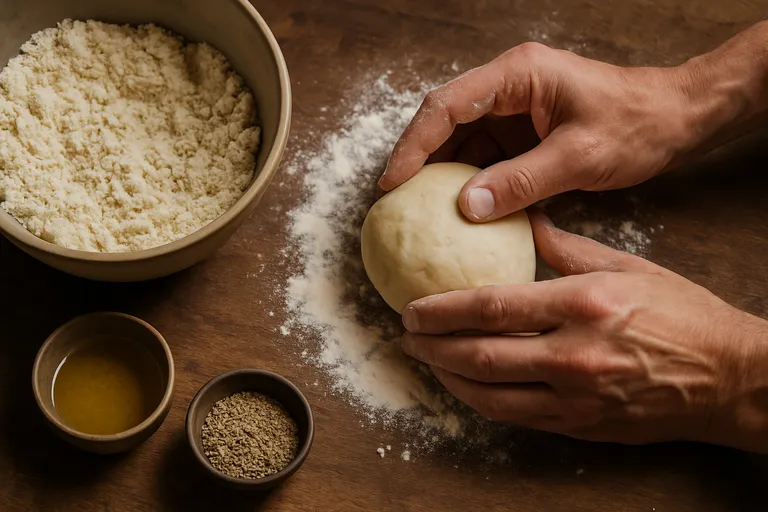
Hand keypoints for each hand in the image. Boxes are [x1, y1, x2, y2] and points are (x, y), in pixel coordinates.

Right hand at [379, 25, 767, 221]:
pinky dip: (468, 184)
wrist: (675, 118)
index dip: (413, 144)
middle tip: (394, 204)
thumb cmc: (636, 125)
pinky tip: (456, 214)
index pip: (446, 105)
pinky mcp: (520, 133)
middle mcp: (507, 87)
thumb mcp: (581, 156)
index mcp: (517, 76)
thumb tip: (468, 208)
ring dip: (440, 176)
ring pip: (459, 141)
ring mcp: (512, 110)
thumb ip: (523, 180)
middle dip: (417, 161)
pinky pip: (482, 157)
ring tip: (416, 215)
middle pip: (444, 121)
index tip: (393, 184)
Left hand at [400, 211, 767, 451]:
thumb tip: (521, 219)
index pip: (493, 306)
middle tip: (406, 335)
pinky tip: (462, 385)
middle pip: (480, 355)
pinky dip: (480, 401)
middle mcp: (576, 355)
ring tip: (423, 359)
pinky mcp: (580, 425)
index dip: (442, 309)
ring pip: (489, 395)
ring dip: (447, 378)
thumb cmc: (682, 315)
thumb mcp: (625, 266)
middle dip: (432, 346)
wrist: (729, 377)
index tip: (412, 307)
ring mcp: (577, 398)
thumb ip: (563, 248)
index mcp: (585, 305)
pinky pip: (514, 417)